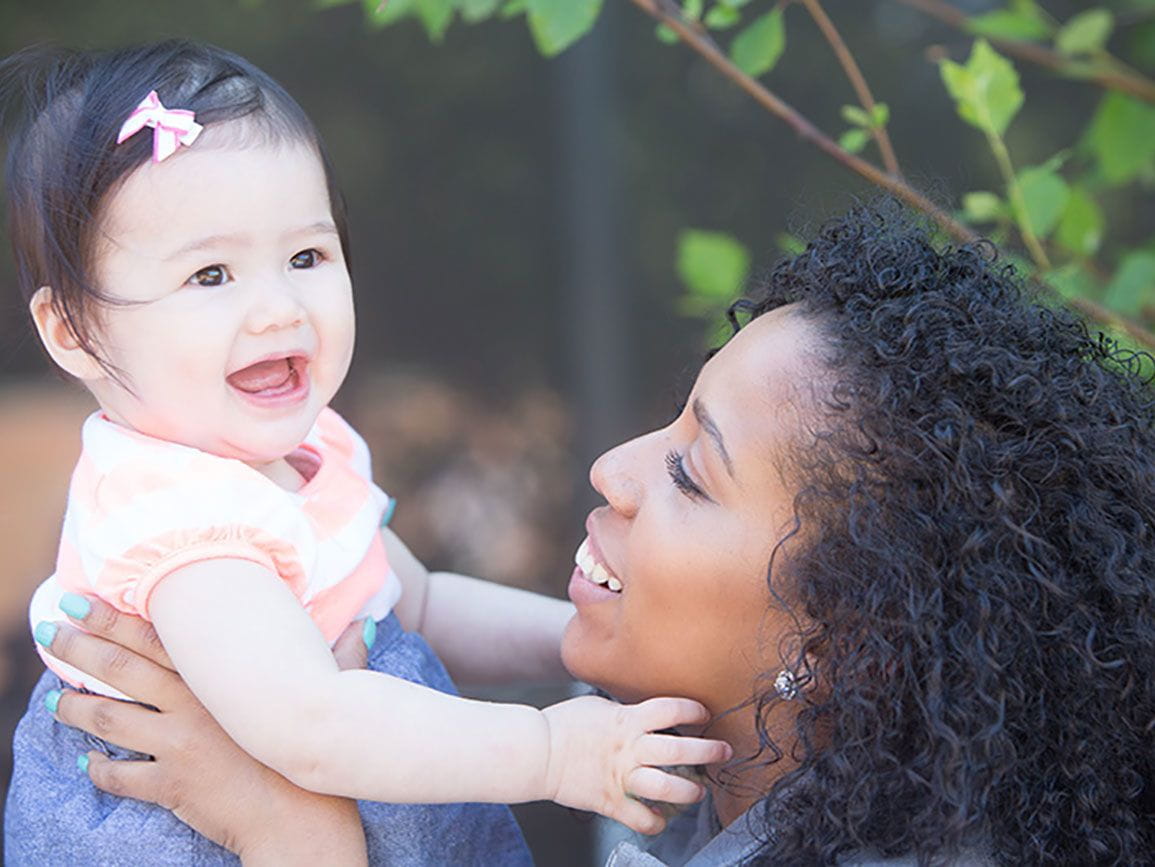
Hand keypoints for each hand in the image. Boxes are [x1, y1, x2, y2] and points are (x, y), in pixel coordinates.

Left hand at [38, 597, 369, 864]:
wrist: (303, 820)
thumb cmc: (319, 753)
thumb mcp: (332, 693)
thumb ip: (343, 654)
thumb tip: (365, 624)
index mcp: (222, 678)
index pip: (159, 637)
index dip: (117, 616)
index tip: (84, 600)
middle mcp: (193, 706)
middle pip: (121, 670)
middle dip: (79, 648)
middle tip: (52, 630)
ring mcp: (177, 746)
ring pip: (109, 721)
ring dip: (75, 708)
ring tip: (54, 700)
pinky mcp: (171, 786)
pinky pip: (119, 777)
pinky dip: (99, 770)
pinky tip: (88, 763)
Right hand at [541, 695, 731, 834]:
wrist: (536, 752)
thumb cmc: (562, 724)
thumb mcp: (597, 706)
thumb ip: (623, 711)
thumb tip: (640, 712)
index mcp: (627, 719)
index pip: (671, 709)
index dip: (693, 711)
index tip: (704, 714)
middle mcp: (630, 748)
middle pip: (680, 750)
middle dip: (708, 751)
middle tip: (723, 751)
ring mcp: (622, 777)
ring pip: (668, 788)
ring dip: (690, 792)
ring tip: (698, 791)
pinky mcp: (611, 802)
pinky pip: (642, 819)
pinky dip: (656, 822)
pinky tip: (661, 819)